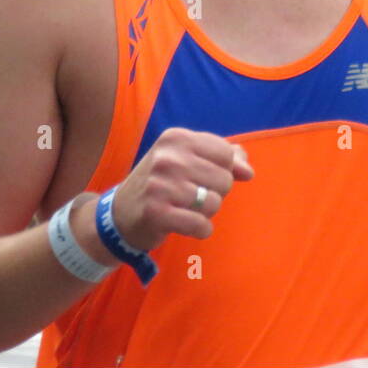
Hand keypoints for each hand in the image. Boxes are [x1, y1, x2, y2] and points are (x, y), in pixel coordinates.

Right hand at [110, 128, 255, 250]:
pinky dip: (201, 230)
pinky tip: (187, 225)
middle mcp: (168, 157)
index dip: (223, 170)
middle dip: (215, 193)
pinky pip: (201, 225)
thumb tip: (248, 170)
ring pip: (214, 203)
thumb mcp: (187, 160)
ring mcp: (160, 185)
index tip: (203, 178)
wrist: (119, 214)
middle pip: (224, 179)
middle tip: (191, 196)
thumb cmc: (162, 183)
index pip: (225, 153)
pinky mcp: (157, 213)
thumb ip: (223, 158)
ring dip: (206, 212)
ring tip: (185, 209)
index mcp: (177, 137)